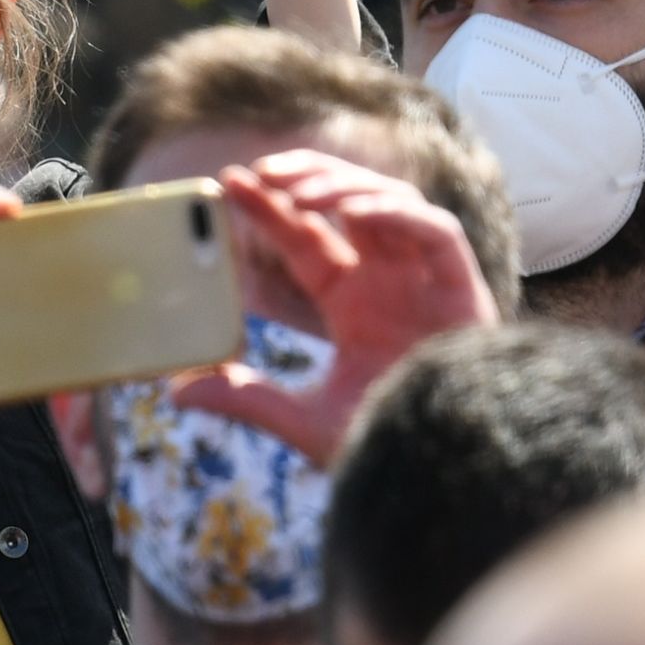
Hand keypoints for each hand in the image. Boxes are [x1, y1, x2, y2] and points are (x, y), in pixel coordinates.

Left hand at [165, 151, 498, 462]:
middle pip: (350, 203)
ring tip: (298, 193)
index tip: (227, 182)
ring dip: (346, 187)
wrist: (443, 473)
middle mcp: (391, 281)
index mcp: (354, 303)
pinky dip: (399, 214)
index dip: (271, 207)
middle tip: (260, 172)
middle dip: (308, 179)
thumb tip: (178, 392)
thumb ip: (248, 399)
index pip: (307, 237)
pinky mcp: (465, 289)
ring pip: (392, 204)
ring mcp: (428, 281)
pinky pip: (437, 231)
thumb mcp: (303, 419)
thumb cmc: (385, 445)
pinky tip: (355, 213)